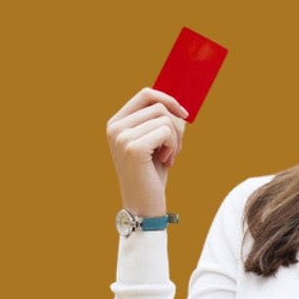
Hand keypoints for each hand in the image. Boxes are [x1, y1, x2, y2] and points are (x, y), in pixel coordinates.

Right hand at [106, 87, 188, 216]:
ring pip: (165, 119)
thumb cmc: (151, 173)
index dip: (169, 100)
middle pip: (159, 107)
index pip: (145, 94)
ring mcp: (122, 136)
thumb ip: (158, 121)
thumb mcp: (153, 142)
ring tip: (169, 156)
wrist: (144, 205)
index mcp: (116, 122)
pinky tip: (167, 161)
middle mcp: (115, 127)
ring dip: (176, 139)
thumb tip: (177, 104)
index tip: (184, 114)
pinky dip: (173, 146)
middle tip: (174, 149)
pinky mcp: (133, 147)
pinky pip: (167, 131)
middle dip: (176, 127)